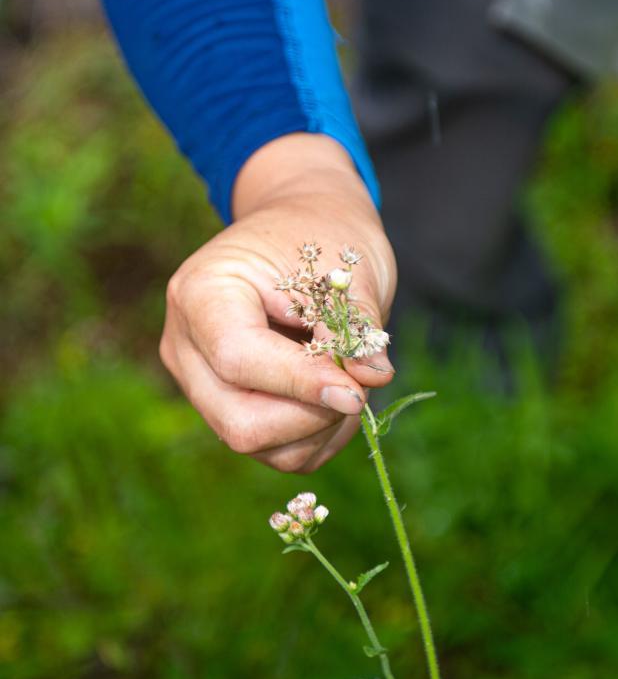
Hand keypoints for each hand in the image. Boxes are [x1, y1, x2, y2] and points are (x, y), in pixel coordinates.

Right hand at [160, 134, 396, 471]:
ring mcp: (199, 383)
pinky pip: (273, 451)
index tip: (357, 391)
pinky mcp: (225, 409)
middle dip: (310, 415)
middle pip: (238, 420)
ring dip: (319, 428)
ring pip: (257, 443)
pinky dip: (316, 437)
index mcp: (200, 292)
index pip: (238, 358)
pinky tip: (337, 396)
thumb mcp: (346, 269)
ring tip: (353, 381)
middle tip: (360, 385)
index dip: (300, 383)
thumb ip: (356, 327)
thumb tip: (372, 380)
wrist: (304, 227)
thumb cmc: (322, 237)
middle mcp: (185, 345)